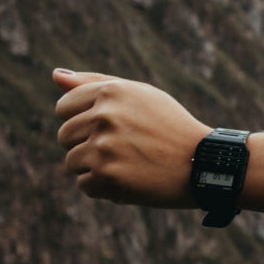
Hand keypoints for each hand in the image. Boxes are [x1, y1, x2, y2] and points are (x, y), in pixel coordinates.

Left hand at [53, 69, 210, 206]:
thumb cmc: (172, 127)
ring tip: (131, 165)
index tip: (113, 128)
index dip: (85, 121)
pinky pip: (85, 185)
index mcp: (110, 92)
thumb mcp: (140, 95)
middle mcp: (104, 116)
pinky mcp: (107, 176)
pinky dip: (106, 188)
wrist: (208, 163)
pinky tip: (133, 180)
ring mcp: (103, 147)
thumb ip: (95, 83)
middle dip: (88, 145)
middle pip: (64, 136)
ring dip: (96, 168)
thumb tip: (55, 74)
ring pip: (72, 162)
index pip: (63, 107)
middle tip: (126, 149)